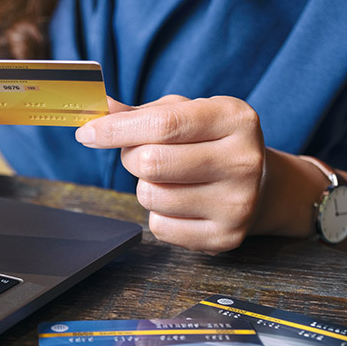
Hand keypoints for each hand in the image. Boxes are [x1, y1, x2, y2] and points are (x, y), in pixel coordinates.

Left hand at [75, 95, 265, 253]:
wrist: (259, 184)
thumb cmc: (210, 141)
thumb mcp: (185, 114)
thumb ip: (140, 113)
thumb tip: (100, 108)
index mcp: (235, 118)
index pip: (162, 124)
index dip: (114, 130)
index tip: (86, 133)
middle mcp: (243, 160)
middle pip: (151, 163)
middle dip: (131, 158)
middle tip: (141, 155)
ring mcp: (238, 203)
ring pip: (151, 197)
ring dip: (145, 187)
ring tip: (170, 179)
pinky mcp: (225, 237)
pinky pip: (160, 227)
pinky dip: (158, 215)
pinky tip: (181, 203)